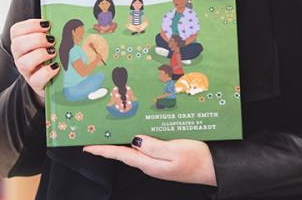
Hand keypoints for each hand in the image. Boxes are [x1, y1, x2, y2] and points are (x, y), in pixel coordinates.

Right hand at [9, 18, 58, 105]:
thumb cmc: (50, 56)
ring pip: (24, 62)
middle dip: (36, 39)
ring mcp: (26, 71)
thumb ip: (51, 32)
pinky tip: (56, 66)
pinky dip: (47, 71)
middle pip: (17, 45)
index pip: (16, 31)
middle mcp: (20, 57)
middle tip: (51, 40)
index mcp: (20, 43)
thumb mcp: (48, 42)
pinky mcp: (35, 84)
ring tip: (53, 52)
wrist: (52, 80)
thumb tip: (67, 22)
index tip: (47, 25)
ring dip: (40, 54)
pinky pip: (37, 78)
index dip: (30, 25)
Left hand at [83, 135, 215, 186]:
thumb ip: (153, 147)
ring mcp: (157, 162)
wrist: (215, 169)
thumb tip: (134, 141)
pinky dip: (135, 141)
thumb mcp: (175, 150)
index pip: (120, 155)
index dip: (102, 150)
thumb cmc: (198, 159)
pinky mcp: (164, 158)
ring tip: (108, 132)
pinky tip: (134, 134)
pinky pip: (145, 148)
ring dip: (120, 142)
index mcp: (149, 163)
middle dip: (108, 144)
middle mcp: (150, 164)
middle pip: (124, 152)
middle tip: (94, 134)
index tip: (87, 147)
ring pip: (134, 150)